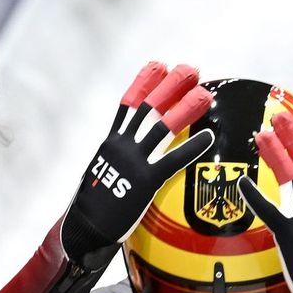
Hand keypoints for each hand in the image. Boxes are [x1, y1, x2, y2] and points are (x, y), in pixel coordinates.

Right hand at [60, 62, 214, 261]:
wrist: (85, 226)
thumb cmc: (93, 205)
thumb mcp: (101, 172)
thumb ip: (115, 158)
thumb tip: (124, 153)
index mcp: (111, 141)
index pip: (129, 103)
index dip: (144, 82)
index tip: (158, 66)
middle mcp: (122, 145)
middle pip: (149, 107)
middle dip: (170, 86)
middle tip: (190, 70)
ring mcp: (133, 161)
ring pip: (162, 127)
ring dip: (185, 107)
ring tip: (204, 94)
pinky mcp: (145, 181)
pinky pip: (173, 160)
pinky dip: (192, 147)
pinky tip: (208, 137)